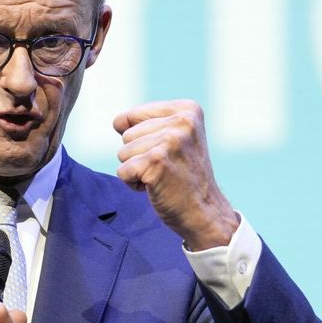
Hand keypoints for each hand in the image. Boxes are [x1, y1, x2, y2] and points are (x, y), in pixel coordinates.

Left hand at [113, 99, 239, 249]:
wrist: (205, 212)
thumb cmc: (184, 176)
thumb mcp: (177, 138)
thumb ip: (149, 123)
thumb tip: (117, 122)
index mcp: (187, 109)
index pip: (131, 116)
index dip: (140, 141)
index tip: (167, 153)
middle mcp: (182, 120)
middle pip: (126, 135)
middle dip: (138, 156)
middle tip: (166, 168)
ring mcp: (170, 140)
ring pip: (122, 153)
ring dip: (136, 170)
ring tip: (163, 177)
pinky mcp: (157, 161)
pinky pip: (123, 171)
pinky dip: (133, 184)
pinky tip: (157, 187)